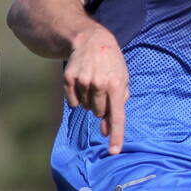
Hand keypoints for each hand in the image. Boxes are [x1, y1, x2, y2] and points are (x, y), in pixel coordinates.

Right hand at [63, 26, 129, 154]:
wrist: (91, 40)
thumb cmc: (111, 62)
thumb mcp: (123, 79)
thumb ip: (118, 104)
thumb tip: (107, 129)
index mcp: (116, 85)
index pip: (117, 116)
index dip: (116, 135)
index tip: (113, 151)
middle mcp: (98, 84)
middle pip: (99, 113)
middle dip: (102, 107)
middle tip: (102, 90)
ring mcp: (82, 82)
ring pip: (85, 108)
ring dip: (90, 101)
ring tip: (93, 83)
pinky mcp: (68, 79)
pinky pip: (73, 102)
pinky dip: (77, 98)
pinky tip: (82, 84)